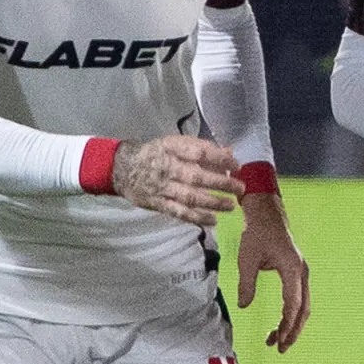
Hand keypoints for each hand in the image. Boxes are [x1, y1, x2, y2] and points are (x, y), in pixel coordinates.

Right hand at [113, 134, 243, 226]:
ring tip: (231, 206)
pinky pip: (179, 212)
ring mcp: (162, 188)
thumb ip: (202, 147)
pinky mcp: (158, 204)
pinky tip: (213, 220)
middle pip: (197, 177)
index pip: (199, 152)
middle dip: (221, 184)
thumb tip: (229, 152)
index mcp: (172, 148)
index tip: (236, 165)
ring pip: (190, 197)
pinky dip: (196, 217)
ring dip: (213, 203)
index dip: (220, 159)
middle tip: (240, 189)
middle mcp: (167, 167)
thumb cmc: (156, 154)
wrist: (123, 169)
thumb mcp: (175, 144)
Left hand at [234, 192, 311, 350]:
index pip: (293, 303)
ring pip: (303, 306)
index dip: (287, 324)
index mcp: (292, 268)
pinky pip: (299, 299)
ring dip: (292, 325)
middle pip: (303, 309)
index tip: (278, 339)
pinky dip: (291, 315)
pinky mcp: (297, 273)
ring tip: (276, 341)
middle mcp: (302, 272)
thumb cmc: (257, 233)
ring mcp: (302, 273)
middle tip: (280, 349)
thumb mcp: (246, 258)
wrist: (267, 214)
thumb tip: (243, 306)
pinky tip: (279, 325)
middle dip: (293, 331)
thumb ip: (246, 283)